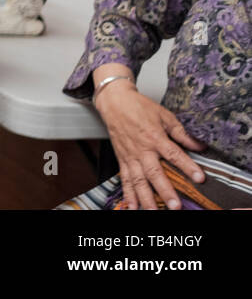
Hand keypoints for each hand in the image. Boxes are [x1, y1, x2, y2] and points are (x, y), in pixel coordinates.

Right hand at [94, 73, 205, 209]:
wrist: (114, 102)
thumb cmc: (139, 107)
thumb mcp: (164, 116)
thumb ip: (182, 133)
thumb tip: (199, 146)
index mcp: (154, 137)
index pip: (173, 154)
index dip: (187, 166)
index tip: (199, 178)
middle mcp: (142, 149)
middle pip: (154, 173)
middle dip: (165, 191)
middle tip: (175, 206)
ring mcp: (130, 156)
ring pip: (138, 180)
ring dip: (146, 197)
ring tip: (153, 211)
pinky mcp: (122, 159)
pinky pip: (125, 179)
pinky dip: (128, 193)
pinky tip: (132, 205)